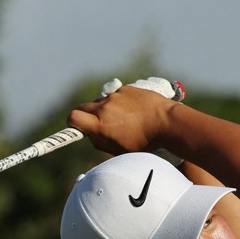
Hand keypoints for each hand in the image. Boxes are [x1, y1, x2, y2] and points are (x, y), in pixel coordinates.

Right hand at [69, 78, 183, 154]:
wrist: (166, 122)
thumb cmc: (145, 141)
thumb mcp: (120, 150)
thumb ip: (101, 142)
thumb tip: (90, 134)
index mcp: (101, 124)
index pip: (73, 118)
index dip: (72, 123)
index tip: (78, 127)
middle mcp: (105, 107)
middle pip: (83, 107)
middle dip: (86, 116)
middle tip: (98, 125)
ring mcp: (115, 96)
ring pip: (100, 102)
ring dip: (104, 109)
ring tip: (122, 119)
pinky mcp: (125, 88)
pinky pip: (114, 95)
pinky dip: (118, 102)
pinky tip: (131, 111)